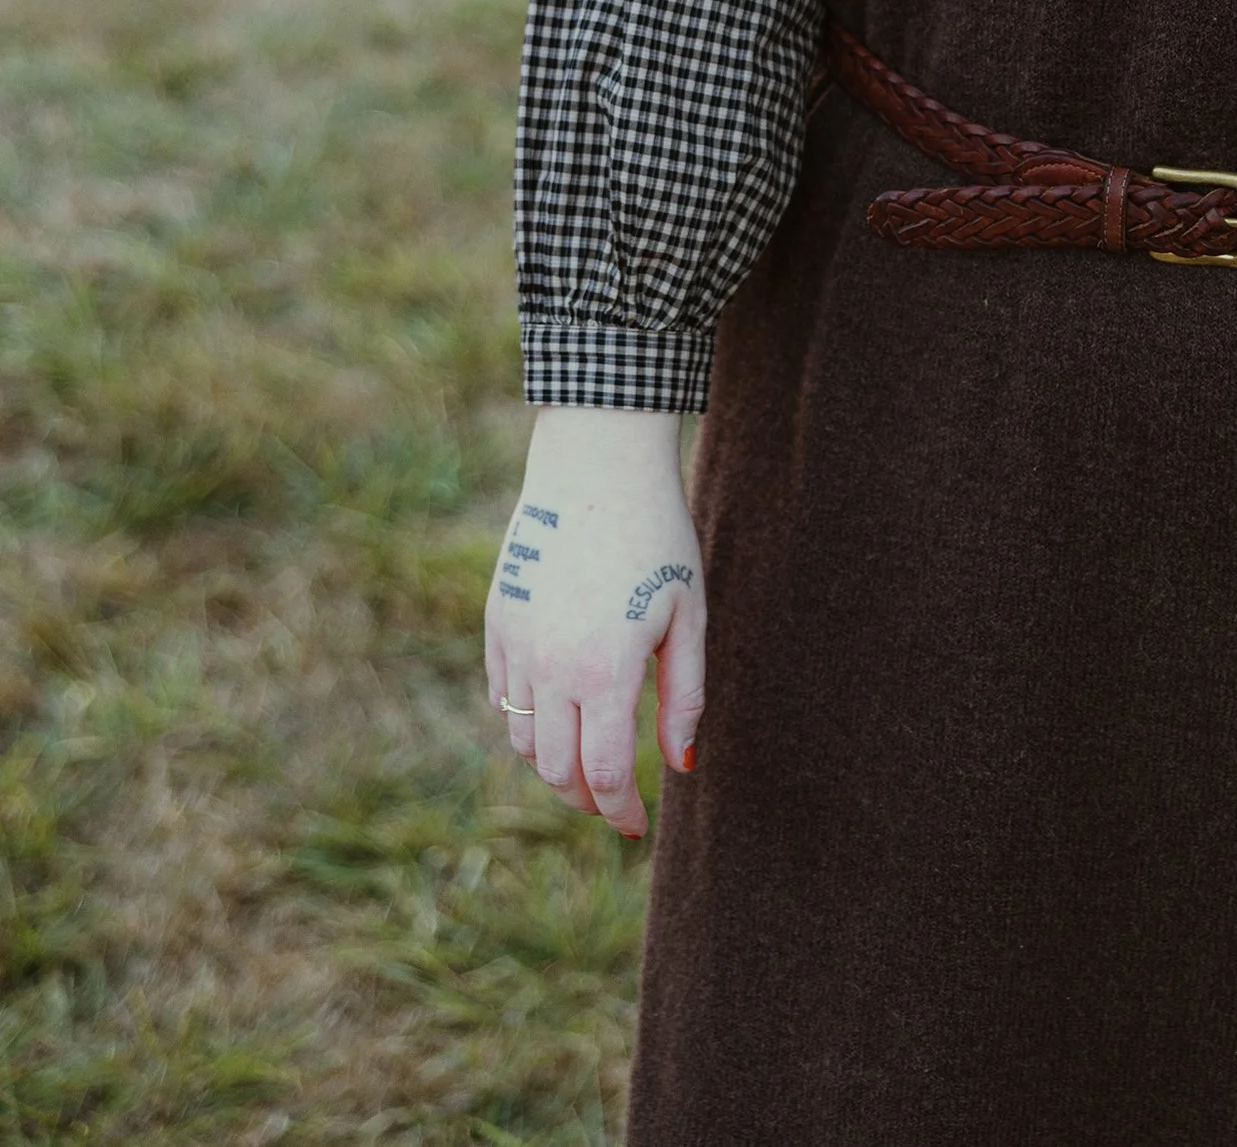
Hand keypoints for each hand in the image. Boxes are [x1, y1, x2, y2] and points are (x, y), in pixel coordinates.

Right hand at [482, 406, 705, 837]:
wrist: (596, 462)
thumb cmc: (658, 533)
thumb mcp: (687, 614)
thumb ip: (684, 695)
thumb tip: (680, 765)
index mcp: (605, 672)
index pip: (604, 776)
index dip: (620, 811)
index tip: (638, 826)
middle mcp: (551, 668)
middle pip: (557, 770)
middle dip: (586, 798)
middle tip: (614, 803)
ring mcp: (516, 644)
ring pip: (522, 740)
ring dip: (553, 763)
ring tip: (588, 761)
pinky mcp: (497, 620)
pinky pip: (501, 695)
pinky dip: (525, 720)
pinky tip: (556, 714)